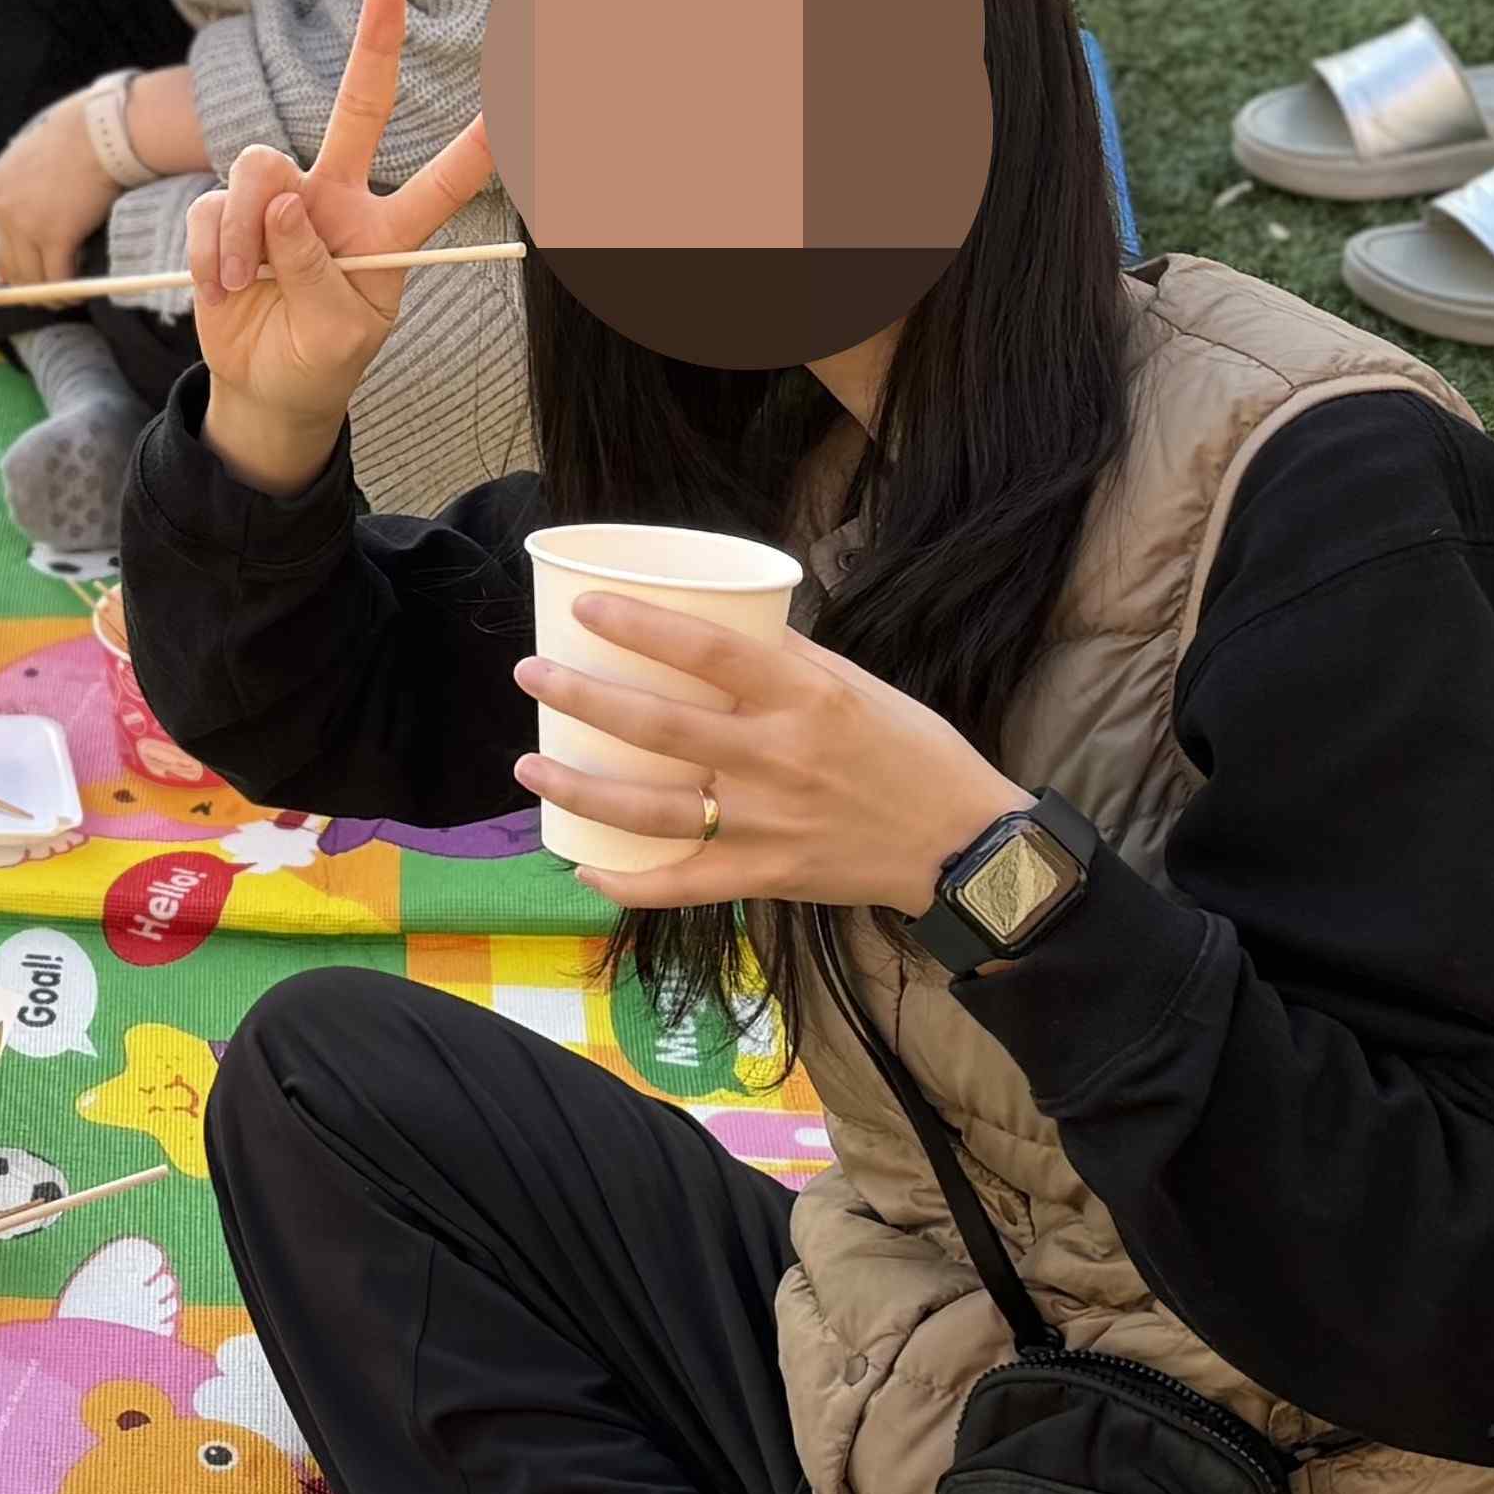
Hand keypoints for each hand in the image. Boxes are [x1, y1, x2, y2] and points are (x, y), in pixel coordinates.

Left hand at [0, 94, 119, 286]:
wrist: (102, 131)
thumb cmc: (81, 134)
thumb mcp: (37, 154)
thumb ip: (28, 183)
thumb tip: (37, 212)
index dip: (15, 262)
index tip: (31, 274)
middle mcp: (3, 209)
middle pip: (10, 265)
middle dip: (30, 286)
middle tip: (50, 295)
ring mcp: (27, 225)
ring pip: (31, 278)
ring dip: (48, 295)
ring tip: (65, 299)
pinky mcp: (55, 236)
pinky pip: (57, 278)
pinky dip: (68, 292)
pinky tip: (79, 294)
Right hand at [186, 0, 492, 493]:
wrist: (262, 386)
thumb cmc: (318, 359)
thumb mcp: (339, 332)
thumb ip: (318, 270)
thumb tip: (281, 204)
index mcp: (384, 233)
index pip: (439, 185)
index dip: (472, 150)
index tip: (510, 108)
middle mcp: (335, 201)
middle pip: (359, 109)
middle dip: (375, 47)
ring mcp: (279, 202)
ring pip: (261, 167)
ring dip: (246, 226)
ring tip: (244, 280)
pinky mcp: (225, 214)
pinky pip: (212, 208)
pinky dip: (213, 252)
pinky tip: (223, 287)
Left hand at [518, 601, 1029, 914]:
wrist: (964, 844)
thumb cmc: (912, 753)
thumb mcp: (858, 686)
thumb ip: (788, 659)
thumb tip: (719, 622)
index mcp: (805, 698)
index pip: (710, 651)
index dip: (641, 628)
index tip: (583, 607)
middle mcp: (778, 758)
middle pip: (659, 728)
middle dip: (582, 697)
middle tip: (530, 674)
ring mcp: (767, 823)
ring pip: (652, 809)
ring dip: (580, 789)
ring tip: (529, 765)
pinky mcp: (766, 874)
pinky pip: (683, 885)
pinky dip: (628, 884)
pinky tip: (583, 868)